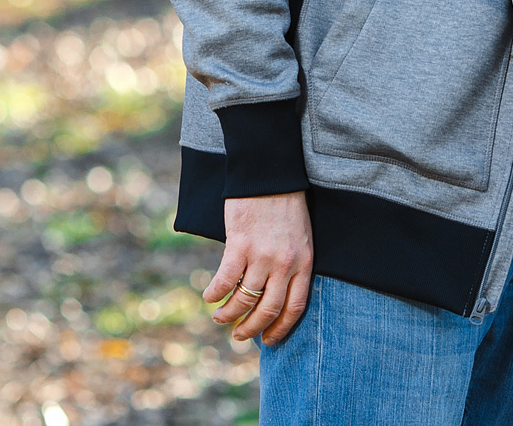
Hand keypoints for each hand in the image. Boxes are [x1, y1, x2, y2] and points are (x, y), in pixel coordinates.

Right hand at [205, 192, 313, 345]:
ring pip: (244, 299)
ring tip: (219, 318)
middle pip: (268, 309)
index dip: (280, 328)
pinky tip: (209, 297)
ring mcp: (262, 255)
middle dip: (252, 328)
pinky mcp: (240, 244)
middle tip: (239, 336)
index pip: (294, 307)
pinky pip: (225, 280)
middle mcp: (284, 264)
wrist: (269, 173)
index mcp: (303, 263)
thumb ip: (291, 264)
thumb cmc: (285, 203)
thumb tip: (273, 291)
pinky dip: (215, 293)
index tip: (269, 340)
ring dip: (229, 314)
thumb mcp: (300, 236)